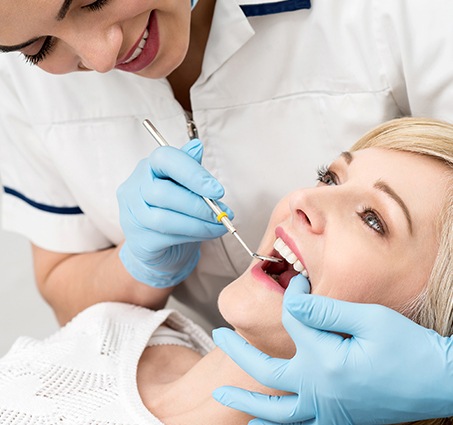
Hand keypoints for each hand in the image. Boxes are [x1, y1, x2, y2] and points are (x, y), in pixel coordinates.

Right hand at [117, 139, 231, 286]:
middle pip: (163, 192)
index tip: (218, 190)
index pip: (164, 159)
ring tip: (219, 225)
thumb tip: (197, 146)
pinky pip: (167, 238)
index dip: (192, 173)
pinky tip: (207, 233)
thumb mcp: (184, 186)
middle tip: (222, 213)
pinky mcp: (139, 240)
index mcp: (147, 168)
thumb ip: (190, 168)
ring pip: (165, 219)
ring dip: (199, 224)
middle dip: (199, 205)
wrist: (160, 247)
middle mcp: (134, 188)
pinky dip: (193, 236)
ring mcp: (132, 216)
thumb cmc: (174, 210)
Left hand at [213, 275, 452, 424]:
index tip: (299, 280)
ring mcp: (327, 410)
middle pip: (265, 370)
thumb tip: (291, 298)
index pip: (293, 318)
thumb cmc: (409, 348)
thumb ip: (324, 308)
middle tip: (218, 334)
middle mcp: (318, 389)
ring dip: (247, 402)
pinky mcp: (339, 419)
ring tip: (221, 397)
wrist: (441, 383)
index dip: (294, 294)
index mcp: (323, 361)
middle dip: (239, 351)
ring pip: (276, 411)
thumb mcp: (370, 318)